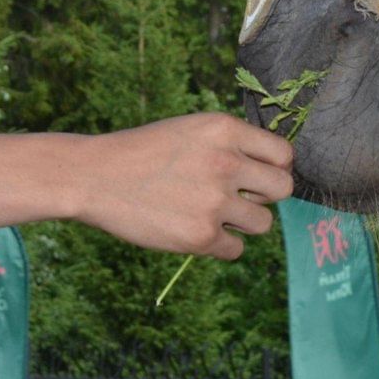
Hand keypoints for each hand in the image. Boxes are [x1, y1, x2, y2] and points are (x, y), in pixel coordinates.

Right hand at [74, 113, 291, 257]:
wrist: (95, 177)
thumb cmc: (144, 152)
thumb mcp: (190, 130)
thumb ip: (231, 145)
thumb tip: (273, 171)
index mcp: (224, 130)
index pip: (283, 155)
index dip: (274, 168)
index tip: (256, 176)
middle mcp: (226, 163)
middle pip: (283, 189)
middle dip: (265, 196)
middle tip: (239, 197)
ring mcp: (214, 201)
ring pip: (263, 223)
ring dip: (243, 223)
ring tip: (211, 213)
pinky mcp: (201, 236)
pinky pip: (236, 249)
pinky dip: (220, 244)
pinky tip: (195, 230)